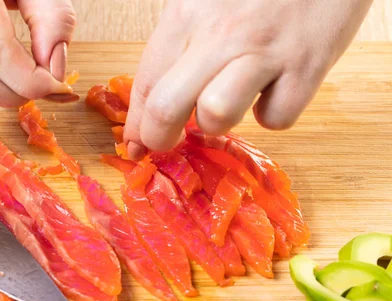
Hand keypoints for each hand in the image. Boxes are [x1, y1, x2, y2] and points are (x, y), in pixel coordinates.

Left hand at [124, 0, 372, 158]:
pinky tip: (275, 90)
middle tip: (168, 141)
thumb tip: (154, 98)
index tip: (134, 144)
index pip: (146, 83)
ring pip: (216, 115)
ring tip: (228, 101)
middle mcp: (220, 33)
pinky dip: (274, 112)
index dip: (136, 124)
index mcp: (187, 14)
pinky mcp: (308, 64)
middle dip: (160, 138)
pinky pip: (277, 117)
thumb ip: (179, 40)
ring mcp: (265, 50)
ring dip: (218, 122)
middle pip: (166, 108)